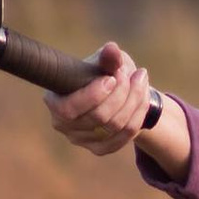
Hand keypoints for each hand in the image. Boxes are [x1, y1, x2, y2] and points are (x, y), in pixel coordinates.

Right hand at [46, 41, 151, 157]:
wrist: (116, 93)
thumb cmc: (103, 73)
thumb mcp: (104, 62)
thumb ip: (107, 57)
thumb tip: (112, 49)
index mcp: (55, 101)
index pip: (69, 109)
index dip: (93, 95)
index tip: (113, 77)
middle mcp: (64, 125)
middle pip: (98, 117)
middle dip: (122, 93)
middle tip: (134, 74)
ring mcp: (81, 140)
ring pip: (115, 126)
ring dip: (135, 101)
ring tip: (141, 79)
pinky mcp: (100, 149)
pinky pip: (125, 136)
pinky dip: (138, 115)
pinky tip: (143, 97)